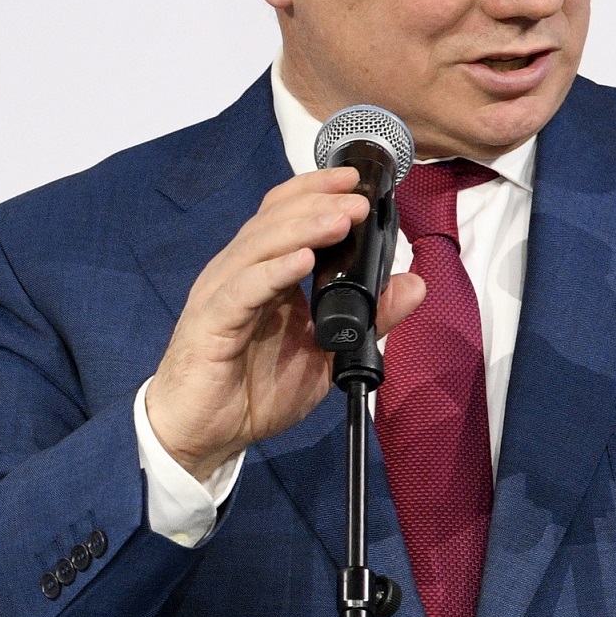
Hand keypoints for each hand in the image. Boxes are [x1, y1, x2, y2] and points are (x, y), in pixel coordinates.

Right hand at [141, 169, 430, 479]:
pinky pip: (242, 290)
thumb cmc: (252, 392)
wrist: (202, 435)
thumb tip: (413, 283)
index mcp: (263, 274)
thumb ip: (369, 317)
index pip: (285, 213)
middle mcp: (239, 274)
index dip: (318, 190)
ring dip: (302, 228)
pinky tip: (301, 262)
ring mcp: (221, 295)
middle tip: (359, 199)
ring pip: (259, 245)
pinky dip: (273, 272)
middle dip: (319, 203)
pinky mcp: (210, 323)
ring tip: (340, 220)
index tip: (358, 181)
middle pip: (273, 220)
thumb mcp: (327, 353)